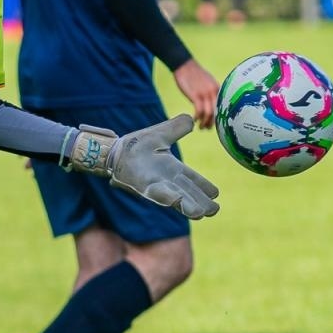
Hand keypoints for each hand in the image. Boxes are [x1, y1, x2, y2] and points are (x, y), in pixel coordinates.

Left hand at [63, 115, 219, 219]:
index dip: (204, 186)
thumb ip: (177, 127)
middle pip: (188, 193)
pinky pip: (157, 194)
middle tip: (214, 211)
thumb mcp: (161, 133)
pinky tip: (177, 202)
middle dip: (200, 202)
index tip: (216, 194)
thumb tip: (192, 119)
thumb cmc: (137, 145)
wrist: (115, 150)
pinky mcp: (143, 187)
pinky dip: (168, 198)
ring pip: (176, 198)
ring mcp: (156, 185)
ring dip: (188, 205)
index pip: (193, 179)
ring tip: (201, 213)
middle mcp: (167, 180)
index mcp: (173, 168)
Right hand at [172, 59, 217, 129]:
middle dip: (213, 123)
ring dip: (205, 123)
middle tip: (207, 128)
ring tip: (201, 127)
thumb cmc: (194, 74)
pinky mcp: (195, 96)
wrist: (184, 65)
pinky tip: (194, 120)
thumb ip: (211, 91)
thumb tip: (211, 103)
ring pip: (209, 114)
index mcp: (218, 89)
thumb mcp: (207, 82)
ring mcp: (205, 94)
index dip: (219, 117)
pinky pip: (199, 111)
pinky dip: (197, 118)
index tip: (216, 124)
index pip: (222, 106)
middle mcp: (213, 92)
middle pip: (217, 112)